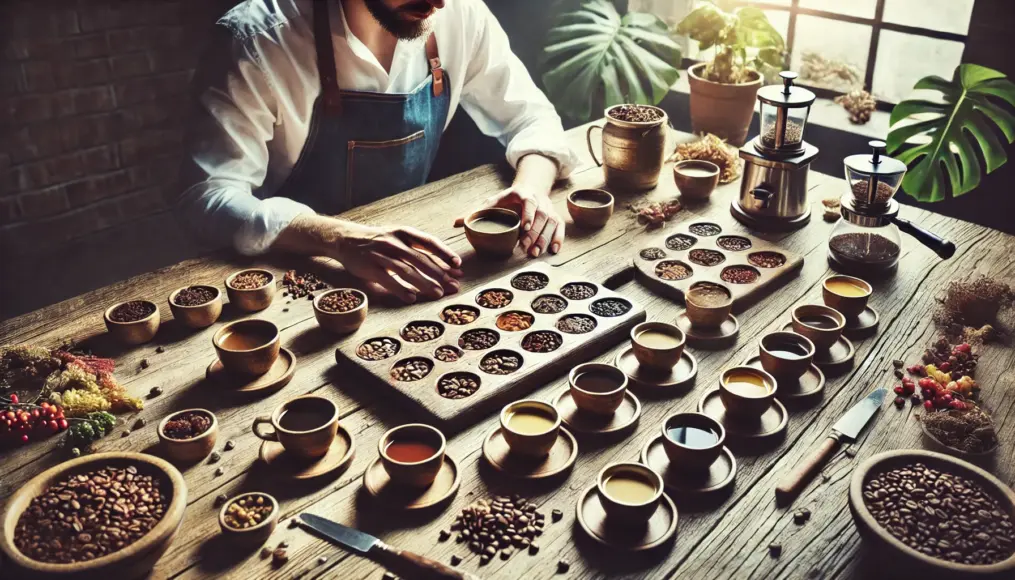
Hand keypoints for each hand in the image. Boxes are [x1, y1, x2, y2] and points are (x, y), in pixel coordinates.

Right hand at [276, 216, 461, 302]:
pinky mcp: (369, 267)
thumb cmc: (377, 240)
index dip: (444, 253)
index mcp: (403, 233)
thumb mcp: (397, 237)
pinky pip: (387, 279)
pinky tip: (411, 297)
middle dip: (439, 273)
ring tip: (437, 293)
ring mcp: (381, 254)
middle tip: (453, 285)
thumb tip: (442, 265)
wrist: (344, 239)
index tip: (457, 265)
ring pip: (406, 270)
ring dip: (424, 283)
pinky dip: (400, 289)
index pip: (428, 242)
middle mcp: (393, 242)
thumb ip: (417, 249)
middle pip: (420, 259)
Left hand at [454, 154, 562, 257]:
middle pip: (541, 216)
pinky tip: (553, 250)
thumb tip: (455, 223)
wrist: (530, 189)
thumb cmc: (508, 199)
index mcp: (523, 194)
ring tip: (535, 253)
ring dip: (544, 239)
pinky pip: (560, 227)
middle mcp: (539, 200)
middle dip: (535, 233)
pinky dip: (558, 239)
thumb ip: (476, 212)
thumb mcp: (492, 202)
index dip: (528, 215)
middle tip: (527, 248)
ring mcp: (549, 209)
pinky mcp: (555, 217)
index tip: (524, 228)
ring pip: (551, 223)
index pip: (529, 203)